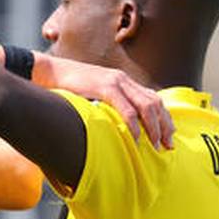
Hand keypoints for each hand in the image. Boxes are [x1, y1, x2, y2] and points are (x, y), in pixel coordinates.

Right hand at [37, 59, 173, 149]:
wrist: (50, 72)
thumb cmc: (66, 88)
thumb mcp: (92, 96)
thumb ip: (105, 106)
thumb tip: (112, 126)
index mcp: (124, 82)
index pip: (153, 100)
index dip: (164, 119)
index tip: (168, 137)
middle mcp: (124, 80)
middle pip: (155, 103)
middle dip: (164, 126)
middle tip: (168, 146)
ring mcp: (116, 82)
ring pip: (146, 105)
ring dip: (154, 127)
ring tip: (156, 143)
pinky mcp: (105, 87)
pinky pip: (126, 107)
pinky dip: (134, 124)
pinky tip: (136, 138)